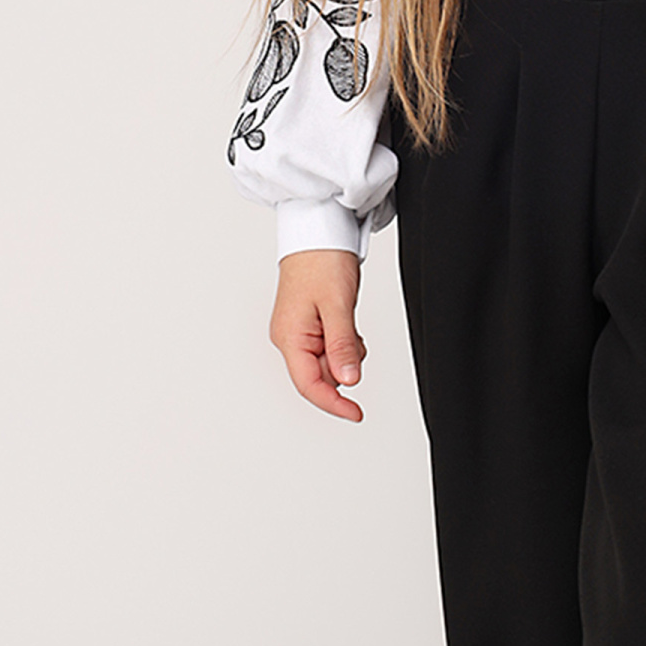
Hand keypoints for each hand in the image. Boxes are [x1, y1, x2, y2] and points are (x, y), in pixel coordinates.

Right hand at [271, 248, 367, 420]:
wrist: (318, 231)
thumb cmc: (322, 261)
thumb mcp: (338, 306)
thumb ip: (342, 347)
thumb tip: (348, 381)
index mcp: (289, 337)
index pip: (309, 386)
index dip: (334, 404)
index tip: (357, 414)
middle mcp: (289, 338)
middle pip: (319, 376)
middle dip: (344, 367)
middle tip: (356, 340)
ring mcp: (298, 332)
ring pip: (327, 363)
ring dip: (346, 353)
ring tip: (350, 323)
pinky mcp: (308, 324)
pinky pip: (329, 347)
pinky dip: (344, 343)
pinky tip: (348, 322)